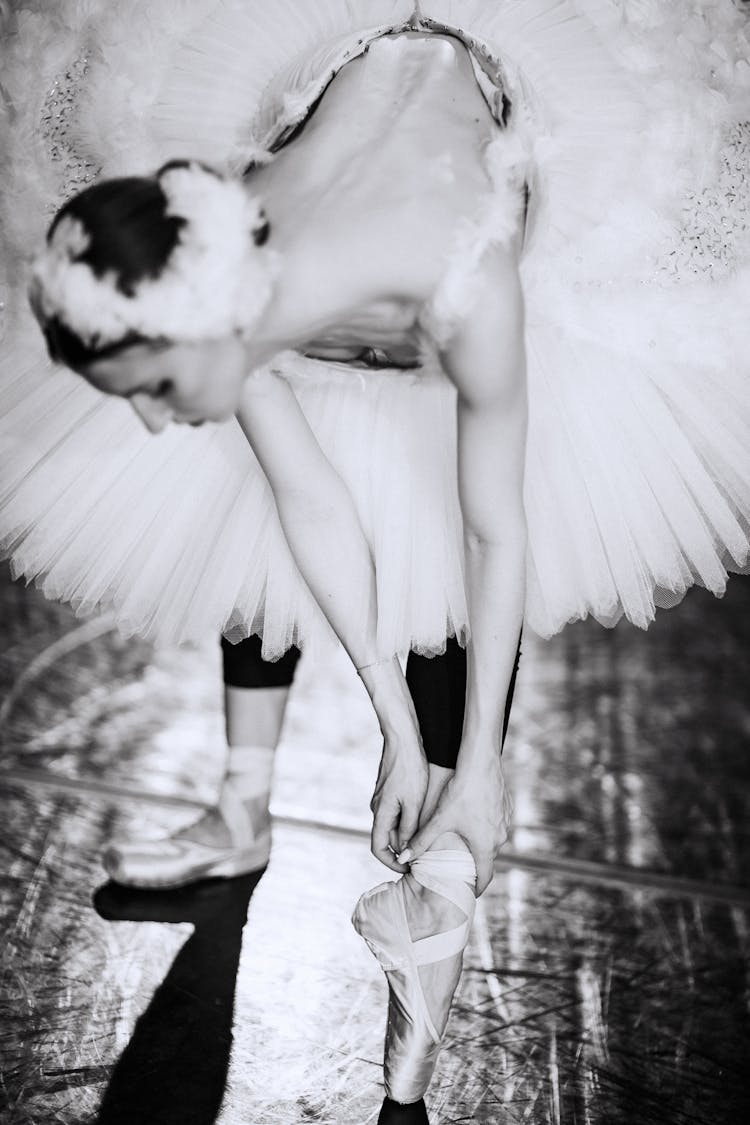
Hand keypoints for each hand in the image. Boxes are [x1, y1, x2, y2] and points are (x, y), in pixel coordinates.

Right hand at [370, 733, 428, 874]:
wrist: (402, 739)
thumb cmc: (410, 769)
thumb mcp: (414, 802)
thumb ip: (410, 827)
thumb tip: (407, 850)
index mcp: (381, 813)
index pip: (378, 848)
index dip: (391, 862)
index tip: (408, 869)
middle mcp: (378, 808)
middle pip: (387, 838)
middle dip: (403, 850)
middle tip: (425, 857)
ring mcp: (383, 799)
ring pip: (393, 825)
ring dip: (408, 835)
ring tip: (429, 839)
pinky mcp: (390, 791)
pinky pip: (396, 813)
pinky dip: (408, 821)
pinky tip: (425, 819)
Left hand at [398, 755, 509, 893]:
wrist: (481, 762)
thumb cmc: (461, 792)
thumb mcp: (439, 818)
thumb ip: (421, 841)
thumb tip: (404, 859)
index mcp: (485, 845)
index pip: (485, 877)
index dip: (476, 888)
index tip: (467, 893)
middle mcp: (499, 837)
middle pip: (488, 858)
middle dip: (474, 864)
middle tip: (459, 868)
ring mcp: (505, 822)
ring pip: (492, 840)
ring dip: (480, 844)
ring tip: (464, 843)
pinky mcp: (506, 808)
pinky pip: (496, 824)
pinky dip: (486, 827)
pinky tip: (472, 818)